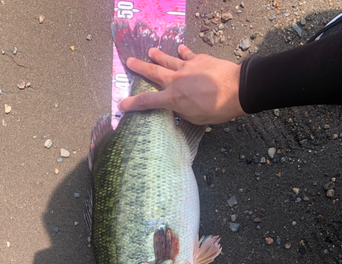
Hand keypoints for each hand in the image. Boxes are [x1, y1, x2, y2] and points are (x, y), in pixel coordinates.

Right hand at [118, 45, 244, 124]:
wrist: (237, 89)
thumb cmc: (218, 109)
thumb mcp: (196, 119)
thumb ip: (183, 112)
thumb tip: (177, 108)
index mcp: (173, 99)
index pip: (147, 102)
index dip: (132, 104)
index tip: (122, 104)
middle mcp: (176, 81)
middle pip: (153, 72)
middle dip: (139, 68)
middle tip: (129, 62)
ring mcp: (187, 67)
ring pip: (168, 60)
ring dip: (158, 55)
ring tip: (150, 51)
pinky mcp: (200, 59)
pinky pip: (187, 54)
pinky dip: (183, 52)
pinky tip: (180, 48)